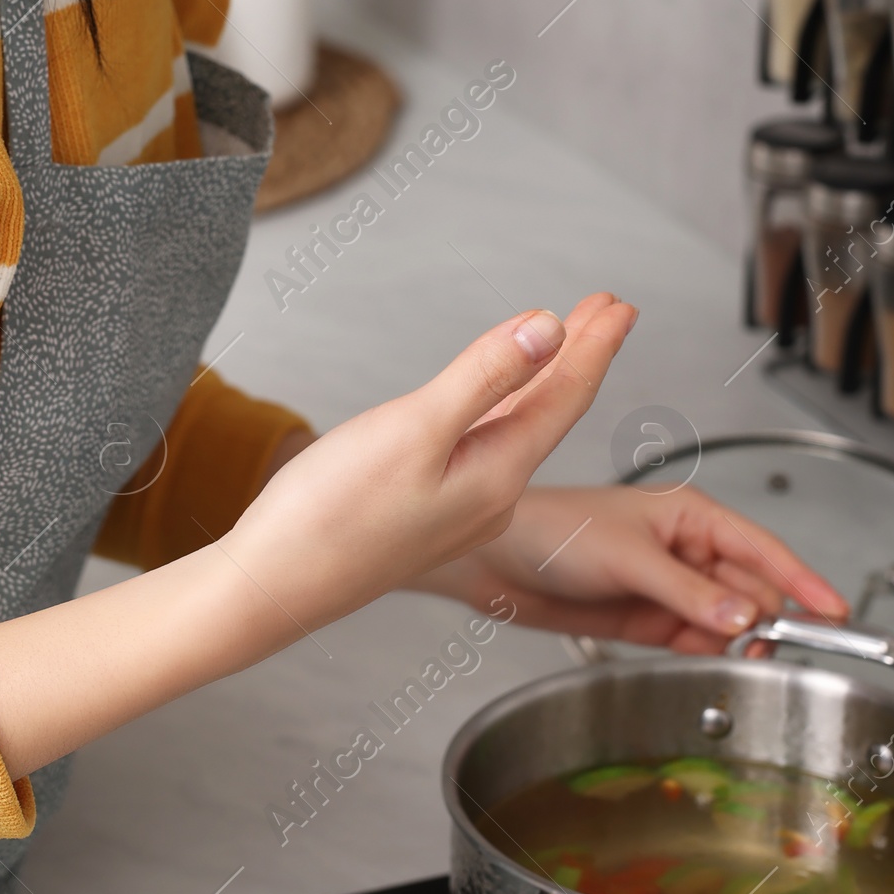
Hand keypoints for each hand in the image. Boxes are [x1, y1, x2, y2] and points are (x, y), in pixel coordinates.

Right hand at [226, 296, 637, 627]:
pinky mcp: (425, 514)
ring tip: (562, 342)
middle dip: (579, 355)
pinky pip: (485, 448)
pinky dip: (503, 409)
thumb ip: (485, 377)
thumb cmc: (330, 516)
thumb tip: (549, 331)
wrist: (272, 588)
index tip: (622, 305)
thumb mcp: (415, 430)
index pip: (565, 397)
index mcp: (497, 476)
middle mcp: (490, 498)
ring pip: (518, 430)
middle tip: (607, 308)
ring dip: (543, 380)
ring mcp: (459, 510)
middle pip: (550, 411)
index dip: (597, 344)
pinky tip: (496, 404)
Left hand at [430, 481, 845, 653]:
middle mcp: (688, 550)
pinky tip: (702, 657)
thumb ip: (689, 592)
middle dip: (765, 619)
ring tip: (730, 653)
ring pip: (729, 621)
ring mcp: (672, 587)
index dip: (802, 580)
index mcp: (691, 516)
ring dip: (735, 641)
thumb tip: (745, 616)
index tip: (836, 609)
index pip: (763, 549)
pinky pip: (698, 640)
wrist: (495, 562)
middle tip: (765, 649)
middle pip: (754, 590)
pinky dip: (707, 653)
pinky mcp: (651, 620)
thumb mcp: (627, 558)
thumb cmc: (552, 530)